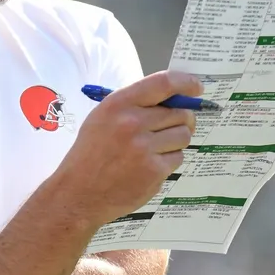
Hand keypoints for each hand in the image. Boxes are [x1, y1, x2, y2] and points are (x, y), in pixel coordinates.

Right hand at [52, 71, 198, 225]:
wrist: (78, 192)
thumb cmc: (91, 152)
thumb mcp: (103, 117)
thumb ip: (135, 105)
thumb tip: (173, 98)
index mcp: (119, 104)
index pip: (163, 83)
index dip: (186, 82)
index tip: (196, 87)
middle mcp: (133, 122)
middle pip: (180, 112)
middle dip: (183, 119)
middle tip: (172, 126)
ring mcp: (145, 148)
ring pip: (184, 135)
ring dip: (176, 141)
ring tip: (156, 148)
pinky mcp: (154, 171)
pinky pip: (178, 158)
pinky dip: (168, 161)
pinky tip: (149, 165)